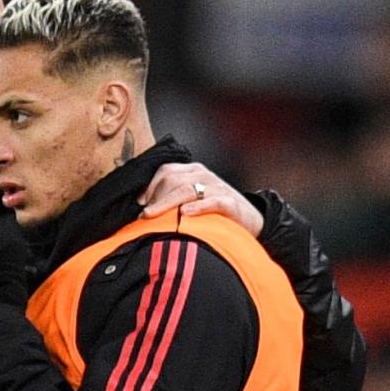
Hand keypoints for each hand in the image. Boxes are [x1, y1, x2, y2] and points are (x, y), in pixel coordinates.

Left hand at [138, 162, 263, 237]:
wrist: (249, 219)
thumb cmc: (214, 211)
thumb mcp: (193, 199)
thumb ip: (173, 199)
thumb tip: (144, 210)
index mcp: (193, 171)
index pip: (166, 171)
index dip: (150, 186)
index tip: (139, 203)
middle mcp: (203, 175)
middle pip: (172, 180)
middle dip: (155, 198)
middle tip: (145, 216)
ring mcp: (217, 187)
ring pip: (186, 190)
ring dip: (166, 203)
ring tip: (152, 215)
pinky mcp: (229, 202)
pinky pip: (212, 202)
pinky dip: (198, 207)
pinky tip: (185, 213)